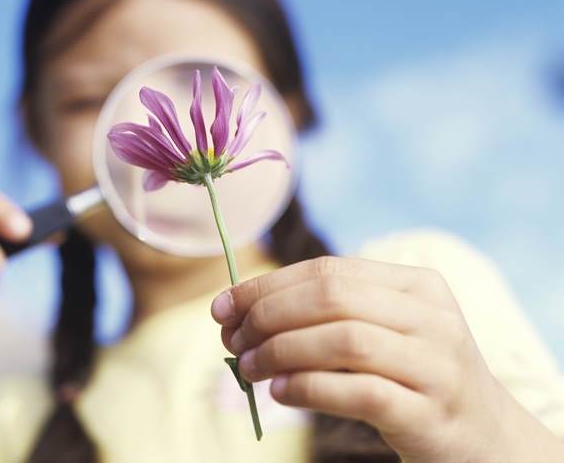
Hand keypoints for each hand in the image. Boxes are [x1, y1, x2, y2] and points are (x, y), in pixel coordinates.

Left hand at [210, 256, 563, 462]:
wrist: (485, 437)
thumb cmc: (413, 376)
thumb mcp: (384, 332)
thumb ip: (329, 315)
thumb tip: (240, 312)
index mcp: (416, 284)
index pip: (327, 270)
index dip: (267, 286)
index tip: (223, 307)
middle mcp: (430, 317)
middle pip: (332, 298)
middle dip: (268, 315)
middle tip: (231, 340)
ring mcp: (436, 364)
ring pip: (344, 340)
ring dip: (281, 351)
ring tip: (246, 367)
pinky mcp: (430, 412)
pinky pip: (359, 391)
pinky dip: (310, 388)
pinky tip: (279, 392)